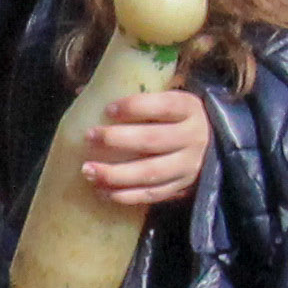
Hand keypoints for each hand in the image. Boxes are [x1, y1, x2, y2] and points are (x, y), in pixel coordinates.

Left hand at [81, 86, 210, 211]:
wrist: (206, 143)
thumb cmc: (171, 116)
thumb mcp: (163, 98)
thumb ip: (130, 95)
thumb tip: (80, 91)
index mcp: (189, 108)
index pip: (164, 106)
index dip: (135, 107)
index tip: (108, 109)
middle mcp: (193, 137)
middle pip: (154, 140)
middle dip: (118, 139)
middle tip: (89, 137)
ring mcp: (189, 165)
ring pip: (151, 172)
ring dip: (116, 174)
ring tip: (88, 170)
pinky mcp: (181, 186)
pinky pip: (151, 194)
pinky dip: (125, 195)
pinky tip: (101, 191)